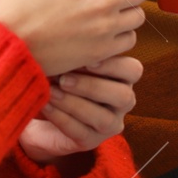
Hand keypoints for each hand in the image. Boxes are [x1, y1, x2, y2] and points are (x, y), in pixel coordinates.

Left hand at [19, 55, 141, 166]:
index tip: (88, 59)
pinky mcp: (91, 142)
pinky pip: (81, 132)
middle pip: (122, 95)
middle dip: (92, 86)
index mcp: (123, 77)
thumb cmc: (60, 75)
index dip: (114, 65)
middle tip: (64, 79)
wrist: (43, 111)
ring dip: (75, 104)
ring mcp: (110, 124)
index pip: (133, 70)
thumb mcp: (69, 60)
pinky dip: (62, 118)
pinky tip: (46, 105)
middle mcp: (122, 101)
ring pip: (103, 118)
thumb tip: (66, 36)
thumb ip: (75, 51)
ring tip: (51, 92)